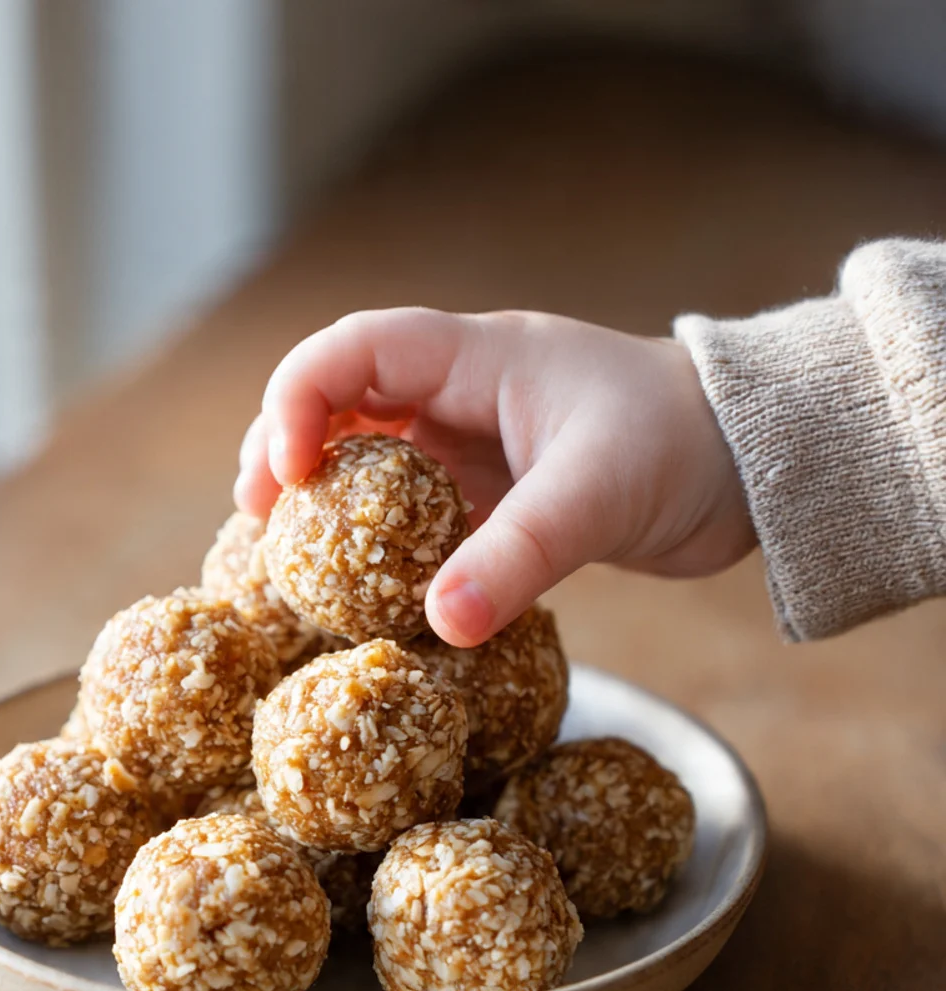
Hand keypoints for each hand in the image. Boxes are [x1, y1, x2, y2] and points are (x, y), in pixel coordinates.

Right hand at [235, 308, 755, 645]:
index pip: (355, 349)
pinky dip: (375, 542)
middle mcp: (462, 392)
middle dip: (284, 449)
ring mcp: (474, 443)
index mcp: (479, 357)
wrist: (753, 465)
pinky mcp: (492, 493)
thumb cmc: (687, 445)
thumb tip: (442, 623)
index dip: (299, 400)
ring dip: (322, 499)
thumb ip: (518, 556)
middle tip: (255, 520)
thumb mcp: (597, 495)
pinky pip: (410, 511)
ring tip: (285, 555)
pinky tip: (357, 586)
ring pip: (367, 456)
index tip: (285, 475)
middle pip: (339, 398)